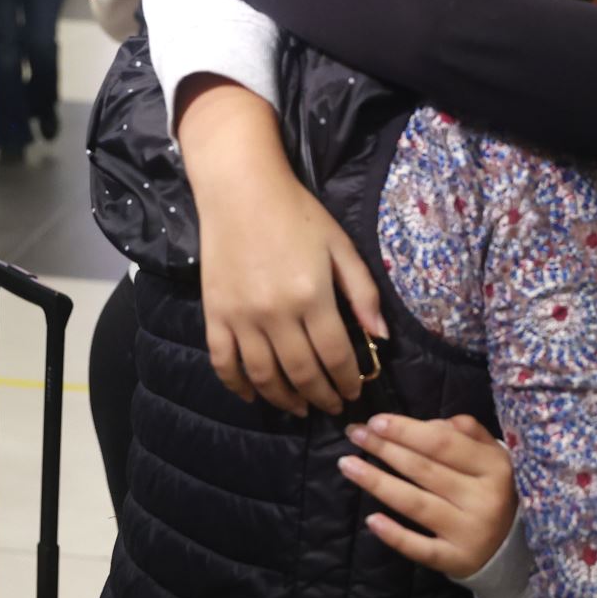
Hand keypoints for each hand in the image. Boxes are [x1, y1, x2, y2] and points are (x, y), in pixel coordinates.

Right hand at [184, 78, 387, 415]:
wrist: (241, 189)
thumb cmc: (298, 214)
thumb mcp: (341, 247)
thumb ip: (363, 292)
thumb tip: (382, 337)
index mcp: (312, 296)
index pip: (335, 357)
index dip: (347, 381)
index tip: (354, 392)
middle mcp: (276, 314)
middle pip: (302, 373)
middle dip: (321, 396)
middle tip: (332, 407)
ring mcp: (241, 317)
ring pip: (263, 375)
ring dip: (284, 398)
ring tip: (300, 407)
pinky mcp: (214, 314)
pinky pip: (223, 362)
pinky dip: (237, 385)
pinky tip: (253, 395)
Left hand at [340, 414, 517, 578]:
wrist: (512, 547)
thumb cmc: (492, 489)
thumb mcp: (492, 456)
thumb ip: (466, 432)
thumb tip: (428, 424)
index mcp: (494, 466)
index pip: (443, 443)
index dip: (407, 431)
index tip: (376, 421)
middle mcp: (483, 498)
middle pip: (424, 470)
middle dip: (385, 449)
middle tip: (354, 434)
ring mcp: (468, 531)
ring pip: (416, 504)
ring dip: (378, 483)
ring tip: (347, 465)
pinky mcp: (456, 559)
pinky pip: (420, 547)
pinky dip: (395, 535)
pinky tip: (371, 520)